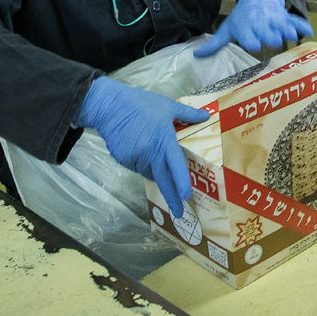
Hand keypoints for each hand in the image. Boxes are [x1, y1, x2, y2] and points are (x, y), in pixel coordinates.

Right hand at [75, 76, 210, 217]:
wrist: (109, 106)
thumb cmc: (140, 104)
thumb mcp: (167, 105)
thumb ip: (188, 114)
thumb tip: (207, 116)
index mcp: (163, 140)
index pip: (175, 165)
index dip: (181, 182)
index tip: (186, 196)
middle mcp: (150, 153)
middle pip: (163, 180)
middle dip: (172, 197)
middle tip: (179, 211)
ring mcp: (135, 158)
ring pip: (149, 173)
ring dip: (155, 171)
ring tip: (153, 153)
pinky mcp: (123, 160)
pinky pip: (137, 168)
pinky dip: (141, 164)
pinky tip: (139, 149)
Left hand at [194, 0, 312, 56]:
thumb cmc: (241, 19)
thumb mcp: (228, 29)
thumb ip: (214, 44)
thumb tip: (195, 56)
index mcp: (246, 28)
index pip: (248, 35)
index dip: (251, 39)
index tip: (254, 44)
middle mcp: (261, 24)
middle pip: (267, 31)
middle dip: (270, 35)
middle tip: (273, 39)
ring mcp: (275, 20)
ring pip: (282, 25)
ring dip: (287, 30)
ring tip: (292, 35)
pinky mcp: (286, 18)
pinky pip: (296, 21)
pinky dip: (303, 26)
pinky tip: (309, 32)